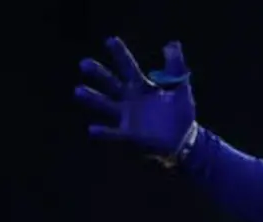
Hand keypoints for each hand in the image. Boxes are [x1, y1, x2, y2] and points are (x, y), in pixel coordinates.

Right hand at [75, 38, 197, 164]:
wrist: (183, 140)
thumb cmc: (180, 113)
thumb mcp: (181, 89)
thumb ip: (176, 68)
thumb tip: (172, 43)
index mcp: (141, 87)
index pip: (128, 67)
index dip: (120, 54)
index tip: (110, 40)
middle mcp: (129, 99)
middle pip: (111, 83)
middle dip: (98, 74)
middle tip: (84, 63)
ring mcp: (127, 117)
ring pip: (106, 105)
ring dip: (92, 99)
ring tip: (78, 90)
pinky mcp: (128, 135)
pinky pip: (113, 133)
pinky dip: (103, 132)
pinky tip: (93, 129)